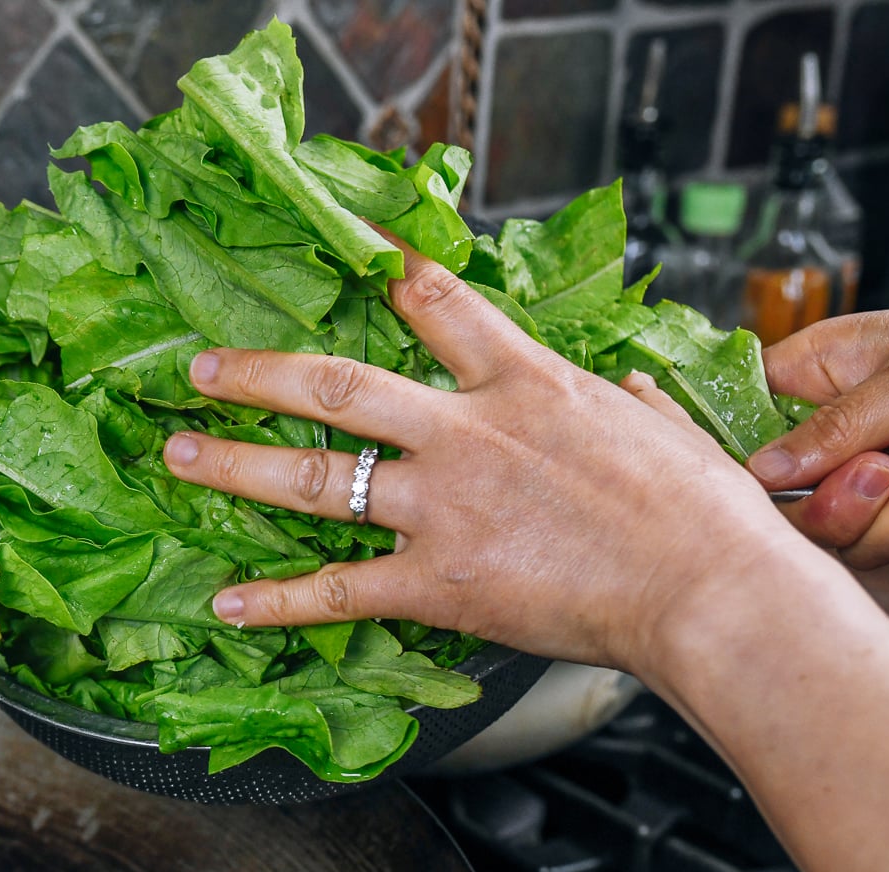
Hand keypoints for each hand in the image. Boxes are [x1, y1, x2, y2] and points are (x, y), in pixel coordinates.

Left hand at [159, 241, 820, 677]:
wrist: (710, 588)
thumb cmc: (706, 517)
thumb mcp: (667, 432)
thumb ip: (628, 407)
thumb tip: (626, 390)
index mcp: (527, 384)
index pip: (442, 305)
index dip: (392, 273)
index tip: (355, 249)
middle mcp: (467, 434)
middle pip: (337, 385)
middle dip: (259, 372)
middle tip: (202, 367)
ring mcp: (443, 506)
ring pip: (315, 477)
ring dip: (236, 465)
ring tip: (179, 457)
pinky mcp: (439, 581)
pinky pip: (338, 590)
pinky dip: (277, 600)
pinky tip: (229, 605)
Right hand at [753, 309, 888, 566]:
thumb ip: (840, 423)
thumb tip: (761, 469)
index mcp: (814, 380)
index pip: (736, 426)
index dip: (744, 464)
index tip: (773, 481)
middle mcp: (833, 441)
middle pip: (788, 509)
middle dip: (843, 505)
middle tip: (885, 472)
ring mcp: (873, 488)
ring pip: (851, 543)